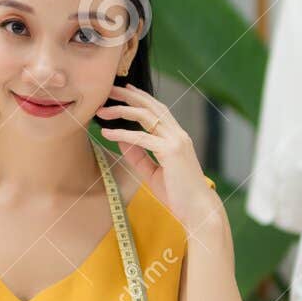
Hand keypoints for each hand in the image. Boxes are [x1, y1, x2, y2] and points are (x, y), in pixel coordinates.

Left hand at [96, 84, 223, 232]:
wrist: (198, 211)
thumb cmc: (178, 195)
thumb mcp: (152, 172)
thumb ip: (137, 155)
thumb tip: (120, 138)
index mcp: (177, 137)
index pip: (158, 109)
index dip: (141, 97)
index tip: (124, 90)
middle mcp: (178, 134)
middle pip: (151, 106)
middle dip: (129, 95)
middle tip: (108, 89)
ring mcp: (176, 141)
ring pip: (146, 116)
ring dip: (122, 109)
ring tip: (102, 110)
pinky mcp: (171, 152)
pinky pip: (142, 138)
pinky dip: (122, 133)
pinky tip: (107, 132)